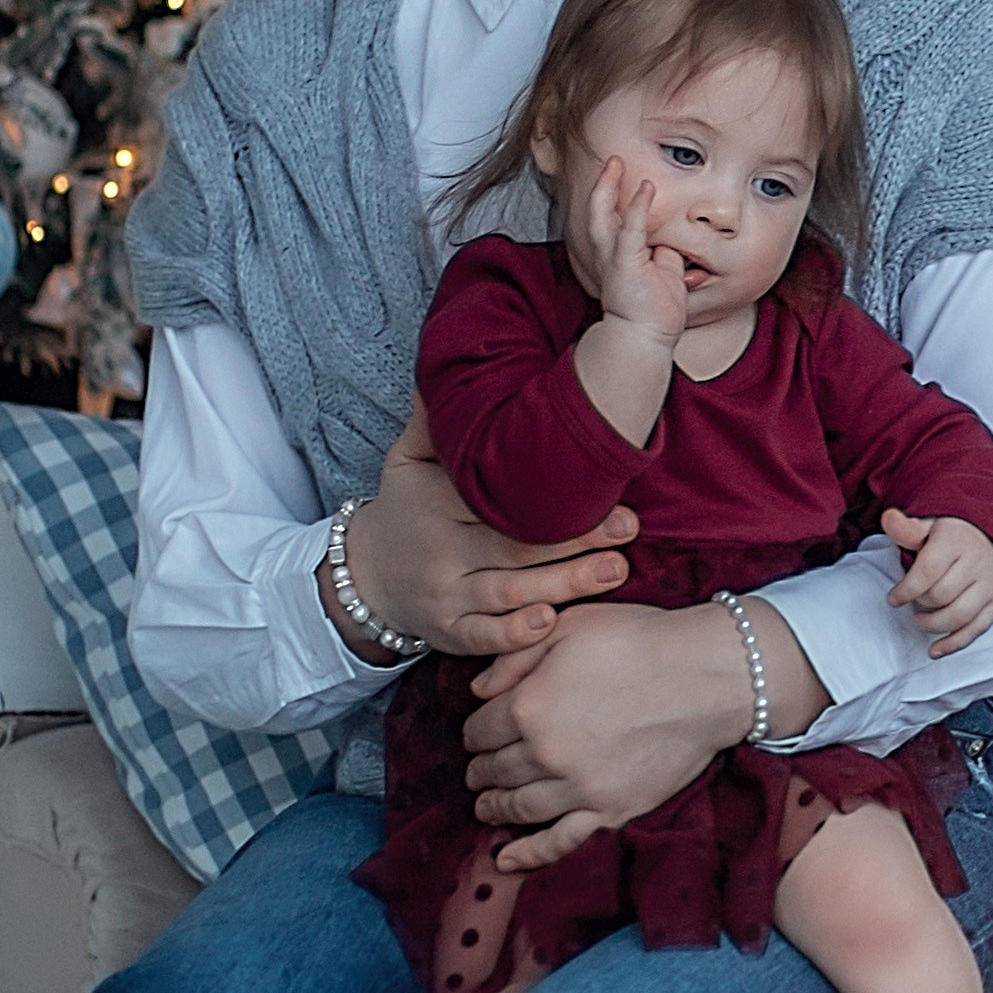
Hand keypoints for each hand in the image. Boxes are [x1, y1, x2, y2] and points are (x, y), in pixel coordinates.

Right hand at [331, 392, 635, 662]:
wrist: (364, 577)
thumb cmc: (405, 509)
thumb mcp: (406, 457)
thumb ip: (434, 418)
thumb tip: (455, 354)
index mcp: (439, 501)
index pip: (498, 494)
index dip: (552, 491)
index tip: (605, 480)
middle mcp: (442, 549)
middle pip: (514, 544)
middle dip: (576, 539)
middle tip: (629, 528)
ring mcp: (445, 595)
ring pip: (508, 591)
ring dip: (563, 584)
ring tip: (613, 571)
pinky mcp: (447, 633)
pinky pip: (482, 638)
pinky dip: (513, 636)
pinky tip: (548, 625)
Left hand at [463, 591, 823, 868]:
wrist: (707, 675)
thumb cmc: (639, 640)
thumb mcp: (567, 627)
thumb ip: (514, 657)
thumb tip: (477, 691)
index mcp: (527, 706)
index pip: (479, 730)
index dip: (473, 731)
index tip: (477, 732)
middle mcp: (544, 754)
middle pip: (495, 770)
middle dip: (481, 768)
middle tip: (477, 768)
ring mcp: (578, 788)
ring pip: (518, 807)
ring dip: (494, 807)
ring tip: (485, 804)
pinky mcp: (611, 810)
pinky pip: (559, 842)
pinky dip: (528, 854)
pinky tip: (506, 859)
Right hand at [570, 155, 686, 349]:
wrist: (645, 340)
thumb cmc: (655, 313)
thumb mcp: (665, 274)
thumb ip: (666, 254)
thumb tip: (674, 240)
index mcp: (616, 257)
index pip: (610, 220)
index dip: (613, 197)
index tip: (622, 174)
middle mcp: (607, 256)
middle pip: (596, 213)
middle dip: (601, 185)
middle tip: (611, 160)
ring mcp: (614, 260)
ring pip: (601, 217)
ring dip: (607, 188)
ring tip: (614, 164)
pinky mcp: (625, 266)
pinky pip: (630, 231)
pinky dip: (637, 208)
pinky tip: (646, 189)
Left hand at [882, 509, 992, 656]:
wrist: (992, 538)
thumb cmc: (953, 536)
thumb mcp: (929, 525)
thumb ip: (907, 528)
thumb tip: (888, 518)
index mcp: (956, 541)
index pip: (928, 571)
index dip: (906, 589)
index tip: (893, 598)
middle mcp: (977, 562)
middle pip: (942, 595)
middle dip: (920, 604)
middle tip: (911, 602)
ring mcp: (990, 584)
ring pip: (959, 615)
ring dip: (933, 625)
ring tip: (919, 620)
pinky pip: (976, 629)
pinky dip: (954, 643)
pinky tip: (934, 650)